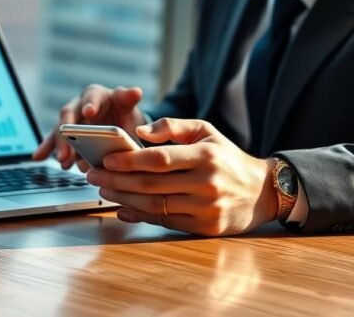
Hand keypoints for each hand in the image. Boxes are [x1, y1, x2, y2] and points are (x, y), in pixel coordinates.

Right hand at [32, 84, 144, 170]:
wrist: (120, 126)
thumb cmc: (122, 112)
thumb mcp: (128, 105)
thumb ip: (129, 99)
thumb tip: (136, 91)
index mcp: (95, 95)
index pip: (91, 97)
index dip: (90, 104)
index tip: (89, 112)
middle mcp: (78, 106)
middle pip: (70, 116)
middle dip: (68, 133)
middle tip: (70, 148)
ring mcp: (70, 122)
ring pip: (60, 130)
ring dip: (59, 146)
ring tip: (63, 160)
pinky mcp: (65, 136)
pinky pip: (53, 141)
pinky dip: (46, 149)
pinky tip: (38, 157)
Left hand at [84, 118, 278, 236]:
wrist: (260, 191)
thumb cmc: (226, 157)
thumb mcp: (206, 131)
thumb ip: (173, 126)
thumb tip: (140, 132)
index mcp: (206, 155)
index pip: (160, 158)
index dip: (129, 160)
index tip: (106, 159)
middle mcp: (206, 183)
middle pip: (151, 184)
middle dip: (117, 180)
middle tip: (93, 176)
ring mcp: (206, 208)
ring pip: (155, 205)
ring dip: (123, 199)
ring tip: (103, 190)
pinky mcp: (205, 227)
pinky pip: (165, 222)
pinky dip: (140, 216)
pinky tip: (122, 209)